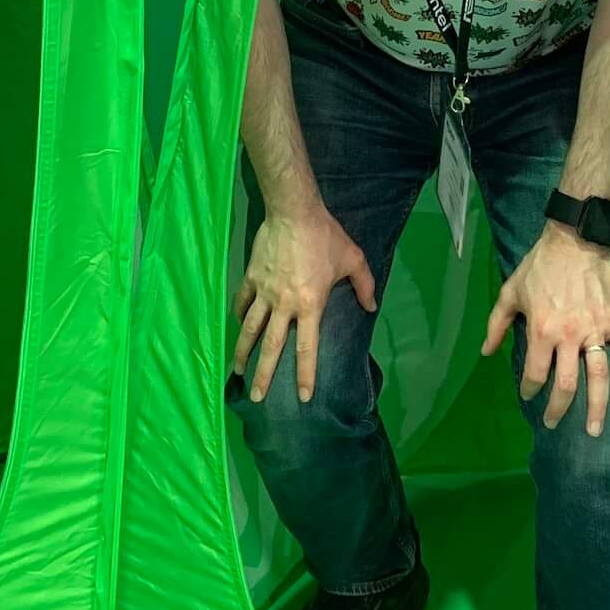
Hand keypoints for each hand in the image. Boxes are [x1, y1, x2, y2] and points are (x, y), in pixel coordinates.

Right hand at [232, 205, 376, 403]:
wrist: (293, 212)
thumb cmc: (326, 236)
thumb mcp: (353, 259)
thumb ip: (365, 286)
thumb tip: (371, 307)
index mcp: (310, 306)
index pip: (306, 349)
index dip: (306, 375)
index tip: (303, 396)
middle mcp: (284, 305)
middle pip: (272, 347)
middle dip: (264, 375)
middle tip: (257, 397)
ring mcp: (264, 292)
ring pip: (250, 329)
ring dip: (243, 352)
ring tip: (238, 370)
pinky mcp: (251, 278)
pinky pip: (243, 303)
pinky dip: (240, 316)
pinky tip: (238, 326)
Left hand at [484, 224, 609, 434]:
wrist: (575, 240)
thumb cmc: (539, 266)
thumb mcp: (510, 292)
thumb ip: (497, 324)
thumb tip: (486, 351)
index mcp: (541, 331)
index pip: (535, 373)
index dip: (530, 390)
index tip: (528, 397)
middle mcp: (569, 337)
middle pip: (567, 385)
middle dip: (559, 409)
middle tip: (553, 424)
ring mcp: (595, 331)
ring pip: (600, 377)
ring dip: (597, 407)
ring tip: (594, 430)